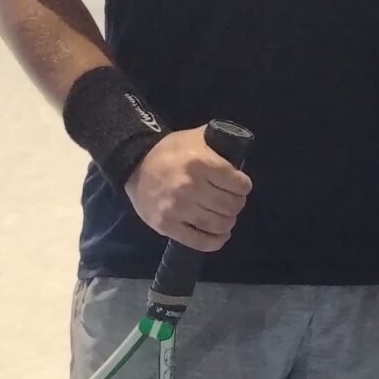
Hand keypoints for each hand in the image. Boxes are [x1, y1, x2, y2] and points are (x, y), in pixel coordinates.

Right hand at [124, 129, 251, 250]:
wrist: (134, 164)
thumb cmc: (170, 150)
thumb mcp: (197, 137)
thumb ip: (220, 143)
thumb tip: (240, 152)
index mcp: (201, 163)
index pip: (238, 184)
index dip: (244, 186)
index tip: (240, 186)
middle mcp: (190, 187)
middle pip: (230, 205)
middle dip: (237, 204)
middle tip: (232, 201)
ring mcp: (178, 209)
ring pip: (218, 224)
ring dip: (228, 222)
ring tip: (225, 216)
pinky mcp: (167, 225)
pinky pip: (200, 241)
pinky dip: (215, 241)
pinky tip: (220, 235)